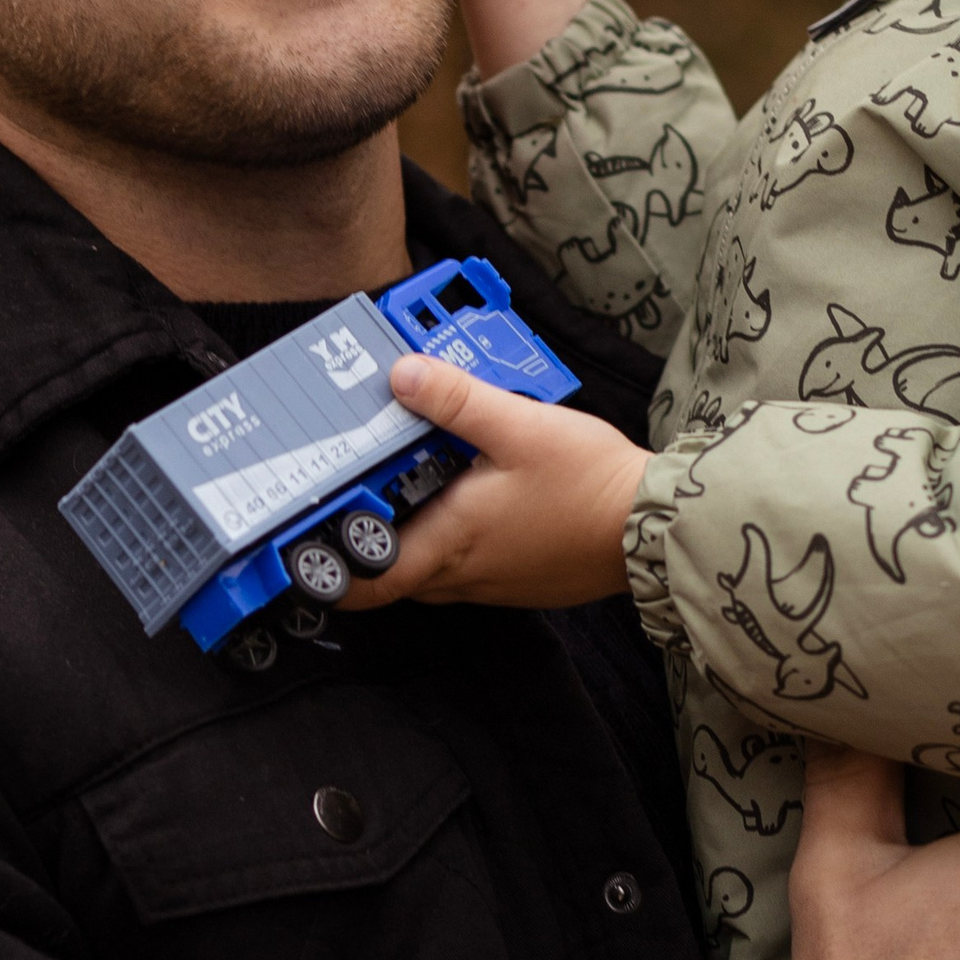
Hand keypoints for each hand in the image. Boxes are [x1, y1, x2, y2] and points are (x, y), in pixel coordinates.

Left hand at [341, 353, 644, 609]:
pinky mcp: (521, 579)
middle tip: (361, 488)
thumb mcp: (518, 425)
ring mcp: (495, 582)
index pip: (368, 579)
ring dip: (417, 533)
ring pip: (432, 567)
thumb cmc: (591, 485)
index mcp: (451, 541)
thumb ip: (454, 400)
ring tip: (418, 481)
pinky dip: (457, 536)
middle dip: (373, 535)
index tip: (305, 544)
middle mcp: (465, 573)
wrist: (654, 526)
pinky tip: (475, 495)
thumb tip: (400, 377)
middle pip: (395, 569)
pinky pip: (469, 564)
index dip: (329, 568)